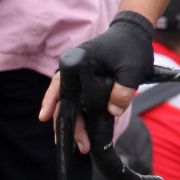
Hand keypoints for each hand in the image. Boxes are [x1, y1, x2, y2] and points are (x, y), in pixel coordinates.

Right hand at [38, 11, 154, 139]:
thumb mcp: (132, 69)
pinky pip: (78, 102)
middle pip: (63, 99)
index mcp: (78, 61)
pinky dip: (81, 117)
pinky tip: (84, 133)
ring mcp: (78, 77)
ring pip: (70, 104)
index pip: (59, 83)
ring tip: (83, 146)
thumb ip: (123, 89)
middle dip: (67, 124)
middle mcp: (73, 69)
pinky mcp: (86, 83)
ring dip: (75, 124)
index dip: (52, 101)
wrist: (134, 33)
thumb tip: (113, 111)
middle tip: (80, 146)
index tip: (45, 116)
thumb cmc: (131, 47)